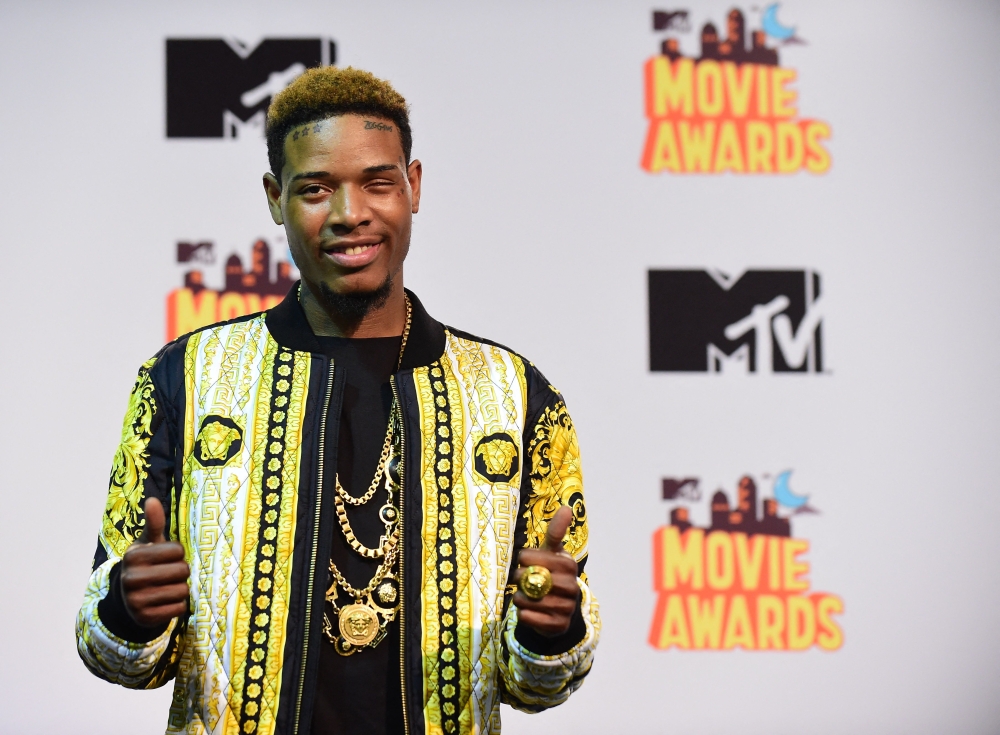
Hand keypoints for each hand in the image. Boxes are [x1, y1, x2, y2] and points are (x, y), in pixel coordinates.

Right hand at [120, 497, 189, 626]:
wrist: (130, 598)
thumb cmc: (147, 563)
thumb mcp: (149, 543)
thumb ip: (154, 523)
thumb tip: (152, 500)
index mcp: (134, 556)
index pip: (177, 550)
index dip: (178, 554)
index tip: (167, 557)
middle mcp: (131, 578)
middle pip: (182, 571)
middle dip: (182, 572)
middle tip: (170, 574)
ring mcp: (136, 600)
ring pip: (182, 591)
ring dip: (181, 589)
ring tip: (167, 587)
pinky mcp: (145, 617)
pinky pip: (179, 608)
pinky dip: (178, 605)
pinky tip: (166, 601)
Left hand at [513, 505, 578, 635]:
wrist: (558, 609)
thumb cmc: (550, 572)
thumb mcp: (552, 552)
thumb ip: (556, 532)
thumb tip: (567, 507)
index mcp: (569, 565)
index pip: (542, 559)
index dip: (527, 558)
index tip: (522, 559)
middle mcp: (572, 586)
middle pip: (537, 581)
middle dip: (521, 580)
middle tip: (518, 579)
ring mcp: (567, 608)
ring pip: (533, 601)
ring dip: (521, 598)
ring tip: (522, 595)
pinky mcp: (558, 625)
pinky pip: (533, 619)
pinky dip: (525, 614)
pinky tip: (527, 610)